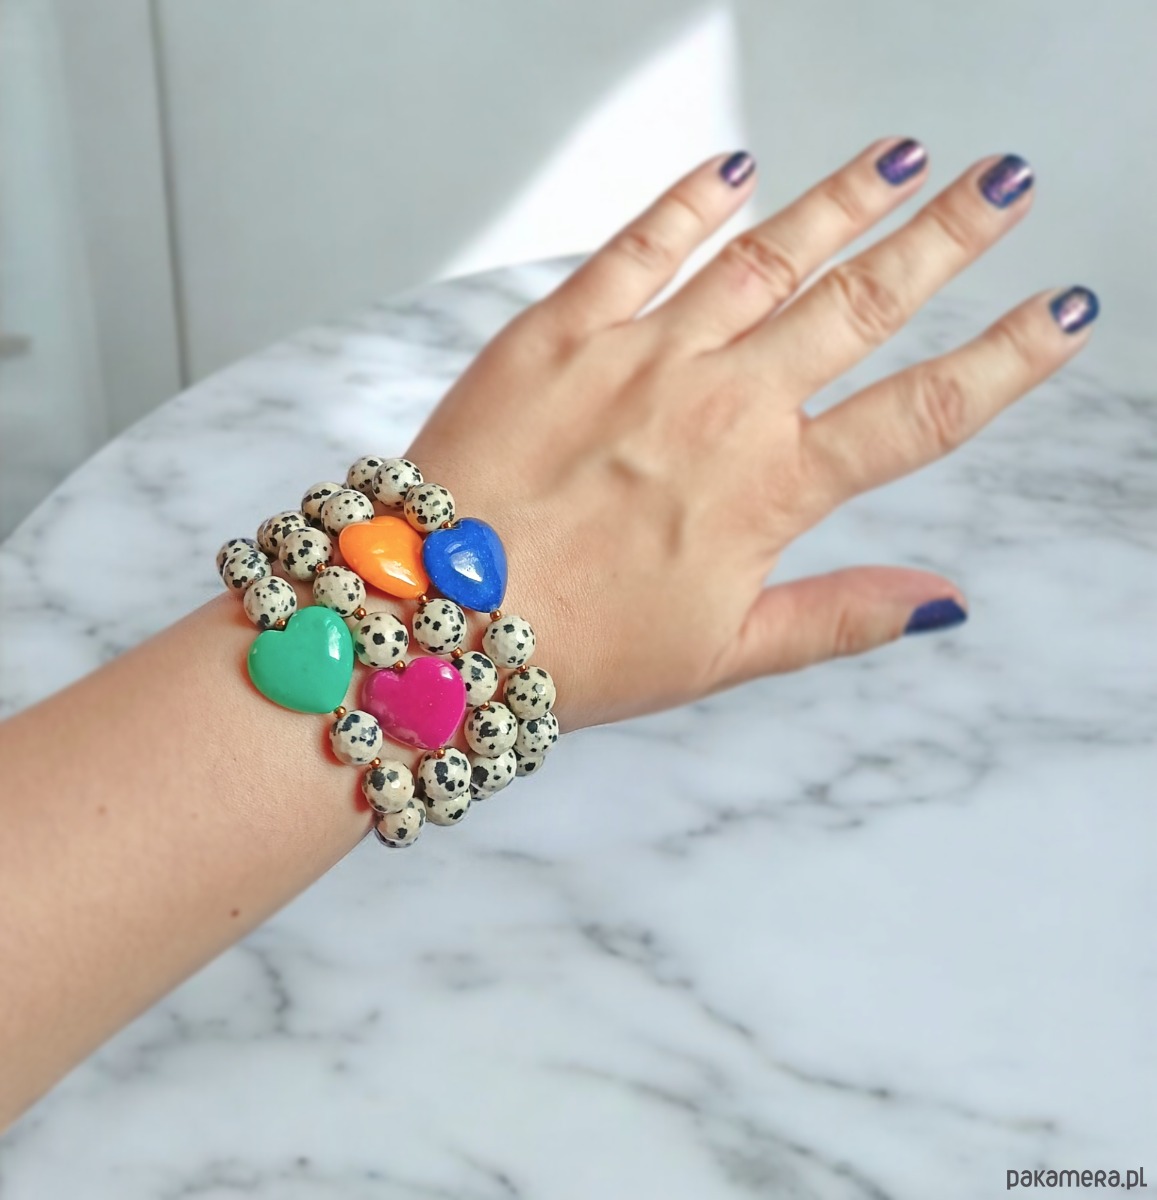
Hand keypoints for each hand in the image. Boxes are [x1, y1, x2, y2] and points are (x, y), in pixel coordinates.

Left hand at [408, 140, 1095, 730]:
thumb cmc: (575, 649)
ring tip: (902, 156)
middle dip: (945, 240)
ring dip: (842, 201)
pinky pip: (641, 245)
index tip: (1061, 312)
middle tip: (1001, 186)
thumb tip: (942, 600)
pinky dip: (692, 202)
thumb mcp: (722, 655)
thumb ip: (838, 615)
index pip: (922, 412)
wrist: (435, 617)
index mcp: (770, 492)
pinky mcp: (562, 329)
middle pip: (862, 306)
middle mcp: (722, 407)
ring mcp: (641, 357)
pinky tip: (737, 167)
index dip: (1006, 361)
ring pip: (767, 258)